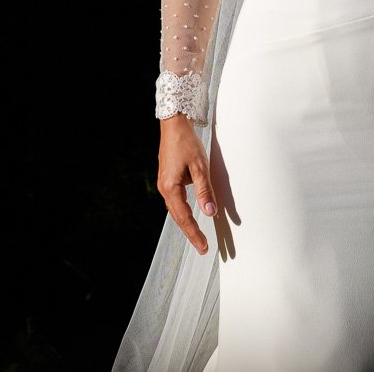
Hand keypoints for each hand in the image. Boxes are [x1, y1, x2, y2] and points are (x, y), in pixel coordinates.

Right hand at [157, 114, 216, 254]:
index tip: (204, 247)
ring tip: (197, 236)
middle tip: (202, 248)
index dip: (195, 233)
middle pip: (178, 217)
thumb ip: (204, 190)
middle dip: (190, 233)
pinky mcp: (167, 179)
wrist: (173, 124)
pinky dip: (183, 212)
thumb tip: (210, 212)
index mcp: (170, 188)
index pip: (184, 218)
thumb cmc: (186, 142)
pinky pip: (175, 201)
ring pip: (175, 210)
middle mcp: (164, 188)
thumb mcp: (199, 166)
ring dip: (186, 224)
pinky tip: (189, 215)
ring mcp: (164, 184)